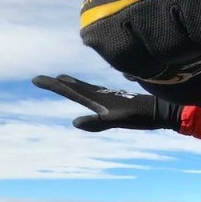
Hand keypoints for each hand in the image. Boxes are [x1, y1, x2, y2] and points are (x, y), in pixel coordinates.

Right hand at [31, 75, 183, 131]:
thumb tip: (75, 122)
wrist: (163, 110)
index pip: (71, 90)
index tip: (37, 79)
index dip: (54, 85)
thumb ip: (99, 122)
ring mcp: (110, 96)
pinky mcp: (117, 99)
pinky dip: (86, 90)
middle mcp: (102, 94)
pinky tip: (91, 92)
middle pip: (75, 86)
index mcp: (98, 97)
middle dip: (59, 83)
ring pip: (86, 88)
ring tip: (62, 81)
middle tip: (44, 80)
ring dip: (72, 84)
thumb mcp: (119, 120)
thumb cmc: (142, 116)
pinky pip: (96, 92)